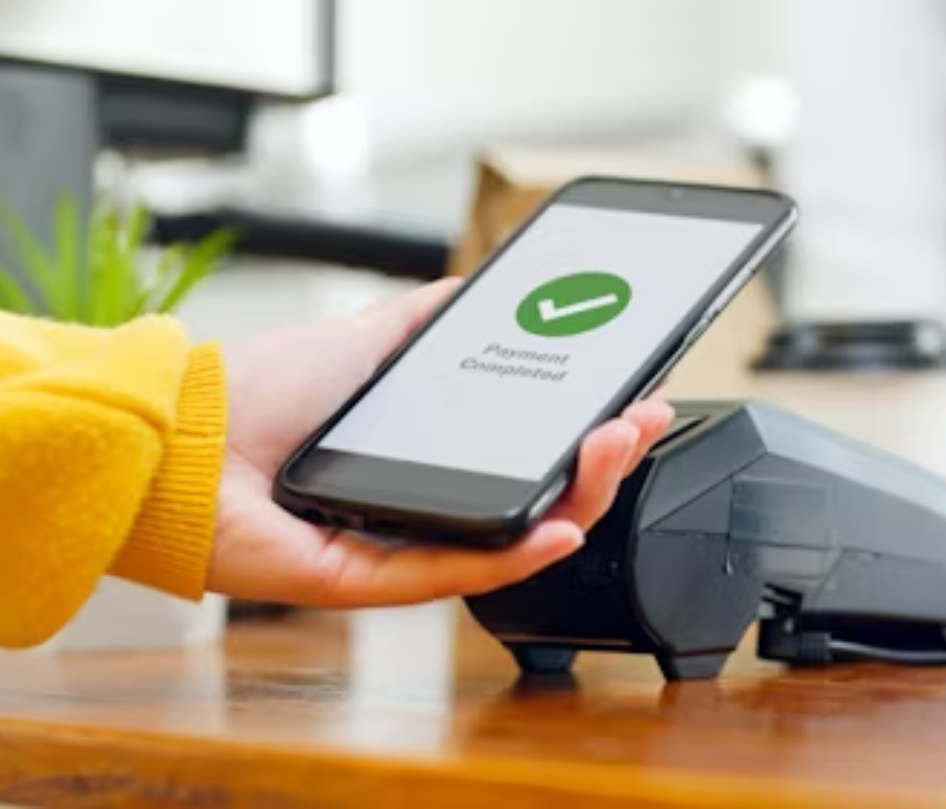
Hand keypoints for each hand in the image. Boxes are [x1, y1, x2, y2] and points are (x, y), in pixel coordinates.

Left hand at [207, 278, 674, 607]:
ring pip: (512, 540)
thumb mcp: (364, 337)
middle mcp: (423, 504)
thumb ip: (422, 320)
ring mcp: (402, 542)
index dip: (585, 436)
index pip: (527, 455)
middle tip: (639, 420)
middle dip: (602, 462)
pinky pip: (459, 573)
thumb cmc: (259, 389)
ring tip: (616, 450)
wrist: (187, 431)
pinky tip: (563, 524)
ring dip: (578, 499)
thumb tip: (472, 289)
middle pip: (536, 499)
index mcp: (427, 456)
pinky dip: (517, 553)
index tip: (631, 401)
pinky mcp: (373, 577)